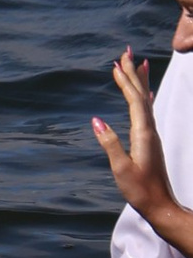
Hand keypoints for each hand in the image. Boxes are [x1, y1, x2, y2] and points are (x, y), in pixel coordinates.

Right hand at [94, 50, 190, 245]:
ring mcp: (152, 135)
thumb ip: (109, 143)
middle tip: (127, 51)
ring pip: (145, 101)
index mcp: (143, 134)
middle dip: (133, 73)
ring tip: (138, 63)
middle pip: (142, 95)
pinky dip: (144, 97)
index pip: (135, 100)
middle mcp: (150, 130)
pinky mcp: (151, 141)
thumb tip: (96, 120)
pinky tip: (146, 94)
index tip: (117, 63)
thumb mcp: (121, 168)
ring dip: (140, 81)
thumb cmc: (140, 191)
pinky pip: (147, 111)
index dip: (126, 81)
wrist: (161, 206)